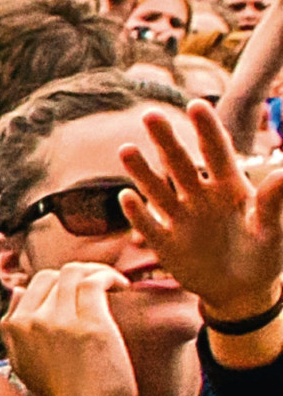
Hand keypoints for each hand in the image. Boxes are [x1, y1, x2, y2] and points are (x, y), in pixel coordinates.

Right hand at [0, 265, 135, 395]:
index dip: (58, 286)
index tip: (79, 296)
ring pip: (73, 272)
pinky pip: (95, 282)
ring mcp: (58, 321)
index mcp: (13, 329)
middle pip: (52, 275)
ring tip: (114, 286)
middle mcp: (30, 321)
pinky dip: (111, 278)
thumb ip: (16, 329)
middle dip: (78, 275)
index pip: (31, 286)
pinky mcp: (89, 324)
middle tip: (101, 287)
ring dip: (97, 272)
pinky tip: (123, 288)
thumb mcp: (24, 363)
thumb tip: (17, 291)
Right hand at [119, 101, 282, 323]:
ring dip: (141, 171)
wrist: (241, 291)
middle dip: (165, 140)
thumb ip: (273, 202)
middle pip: (179, 164)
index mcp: (229, 188)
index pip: (216, 152)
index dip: (206, 129)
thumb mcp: (272, 230)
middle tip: (150, 115)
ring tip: (126, 150)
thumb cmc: (263, 254)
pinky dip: (137, 213)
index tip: (195, 105)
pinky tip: (127, 198)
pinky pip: (148, 225)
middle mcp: (200, 197)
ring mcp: (179, 219)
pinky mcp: (165, 243)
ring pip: (157, 190)